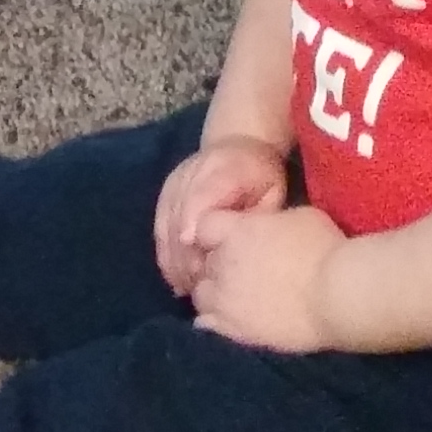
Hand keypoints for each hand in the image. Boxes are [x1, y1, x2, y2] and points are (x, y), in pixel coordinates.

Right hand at [152, 135, 289, 298]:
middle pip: (179, 217)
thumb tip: (239, 244)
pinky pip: (159, 227)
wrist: (240, 144)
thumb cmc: (261, 177)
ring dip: (174, 260)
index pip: (202, 196)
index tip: (196, 263)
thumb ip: (255, 215)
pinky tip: (176, 277)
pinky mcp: (165, 193)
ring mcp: (174, 182)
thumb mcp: (271, 192)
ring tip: (188, 287)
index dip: (194, 227)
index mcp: (225, 167)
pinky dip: (166, 254)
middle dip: (186, 256)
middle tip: (198, 288)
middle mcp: (192, 171)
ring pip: (165, 225)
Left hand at [186, 202, 346, 350]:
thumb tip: (267, 227)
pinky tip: (230, 315)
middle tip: (240, 264)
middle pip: (202, 260)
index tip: (232, 232)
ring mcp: (225, 300)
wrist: (334, 295)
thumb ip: (271, 221)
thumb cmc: (323, 248)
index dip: (216, 228)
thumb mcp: (299, 217)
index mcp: (236, 232)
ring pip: (200, 294)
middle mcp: (222, 265)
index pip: (204, 225)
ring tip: (234, 293)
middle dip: (216, 260)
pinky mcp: (234, 330)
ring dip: (212, 290)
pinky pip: (207, 323)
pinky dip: (213, 318)